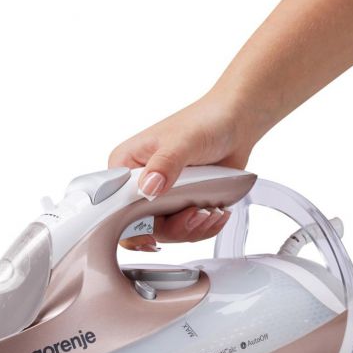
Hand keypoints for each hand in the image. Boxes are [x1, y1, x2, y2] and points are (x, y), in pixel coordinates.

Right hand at [108, 90, 256, 250]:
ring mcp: (161, 197)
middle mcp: (140, 184)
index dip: (134, 225)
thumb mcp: (183, 140)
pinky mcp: (180, 205)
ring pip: (167, 232)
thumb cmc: (205, 121)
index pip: (116, 206)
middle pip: (144, 226)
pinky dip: (203, 228)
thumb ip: (165, 163)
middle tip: (196, 212)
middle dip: (174, 227)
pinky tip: (215, 213)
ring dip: (192, 228)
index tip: (156, 230)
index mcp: (127, 165)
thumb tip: (149, 187)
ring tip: (210, 211)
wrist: (235, 123)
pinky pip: (185, 230)